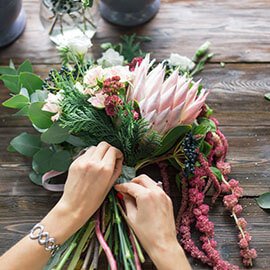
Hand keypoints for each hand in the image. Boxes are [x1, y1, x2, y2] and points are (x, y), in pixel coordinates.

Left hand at [0, 142, 122, 269]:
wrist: (74, 207)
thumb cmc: (93, 200)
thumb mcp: (110, 185)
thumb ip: (116, 170)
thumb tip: (118, 160)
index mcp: (105, 169)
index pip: (113, 150)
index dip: (117, 152)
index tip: (118, 157)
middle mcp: (94, 162)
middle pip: (104, 145)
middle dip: (109, 149)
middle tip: (109, 157)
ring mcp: (83, 162)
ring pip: (94, 147)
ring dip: (99, 152)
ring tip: (99, 161)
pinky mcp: (75, 163)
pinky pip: (85, 153)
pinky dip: (90, 156)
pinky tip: (90, 165)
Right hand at [114, 175, 190, 269]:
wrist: (164, 244)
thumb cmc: (147, 234)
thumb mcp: (132, 217)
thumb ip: (127, 202)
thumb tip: (124, 194)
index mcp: (146, 196)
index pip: (131, 186)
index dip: (122, 186)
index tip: (117, 188)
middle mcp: (156, 192)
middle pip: (142, 178)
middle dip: (133, 182)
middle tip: (126, 189)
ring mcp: (164, 195)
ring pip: (150, 182)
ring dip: (142, 185)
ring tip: (135, 195)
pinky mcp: (168, 200)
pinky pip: (157, 189)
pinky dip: (149, 190)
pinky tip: (144, 199)